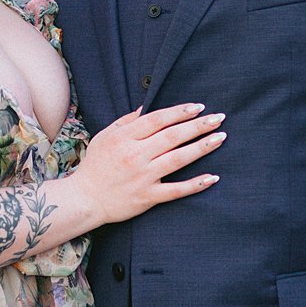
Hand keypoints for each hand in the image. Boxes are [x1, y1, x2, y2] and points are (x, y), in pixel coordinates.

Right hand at [68, 103, 226, 224]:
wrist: (85, 199)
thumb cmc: (94, 166)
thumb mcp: (104, 137)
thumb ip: (125, 122)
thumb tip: (146, 108)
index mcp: (123, 139)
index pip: (157, 120)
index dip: (179, 112)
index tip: (198, 107)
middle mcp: (135, 155)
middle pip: (172, 136)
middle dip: (198, 125)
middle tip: (218, 118)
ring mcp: (143, 177)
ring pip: (178, 159)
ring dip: (202, 147)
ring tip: (220, 138)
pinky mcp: (148, 197)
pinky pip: (176, 190)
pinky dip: (195, 184)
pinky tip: (213, 177)